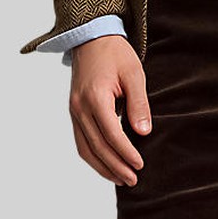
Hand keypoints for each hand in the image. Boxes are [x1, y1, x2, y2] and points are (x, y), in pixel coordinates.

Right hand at [68, 36, 151, 185]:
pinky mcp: (74, 114)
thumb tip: (143, 132)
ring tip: (122, 180)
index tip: (140, 165)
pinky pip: (81, 142)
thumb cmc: (115, 54)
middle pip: (97, 146)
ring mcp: (74, 111)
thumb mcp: (134, 74)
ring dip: (103, 168)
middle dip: (116, 167)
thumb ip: (139, 104)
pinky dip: (94, 158)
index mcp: (95, 96)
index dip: (126, 152)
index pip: (111, 133)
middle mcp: (80, 107)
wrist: (91, 38)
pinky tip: (108, 167)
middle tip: (133, 180)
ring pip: (86, 149)